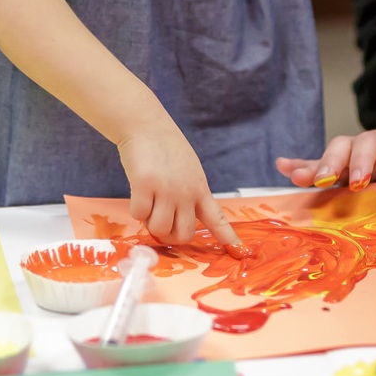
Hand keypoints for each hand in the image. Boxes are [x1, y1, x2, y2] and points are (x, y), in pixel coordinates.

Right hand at [117, 115, 245, 255]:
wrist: (147, 126)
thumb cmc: (167, 150)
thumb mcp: (190, 171)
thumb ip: (190, 195)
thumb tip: (179, 221)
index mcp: (200, 189)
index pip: (217, 218)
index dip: (227, 236)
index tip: (239, 250)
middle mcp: (186, 192)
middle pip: (182, 235)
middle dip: (169, 235)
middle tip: (160, 220)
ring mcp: (167, 189)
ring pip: (159, 230)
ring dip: (150, 222)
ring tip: (149, 201)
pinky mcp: (145, 185)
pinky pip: (139, 215)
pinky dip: (136, 209)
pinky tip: (139, 191)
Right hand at [276, 127, 375, 189]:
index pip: (374, 143)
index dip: (363, 159)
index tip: (359, 181)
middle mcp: (369, 147)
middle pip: (345, 146)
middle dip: (331, 162)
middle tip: (322, 182)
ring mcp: (355, 160)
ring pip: (329, 158)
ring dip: (311, 167)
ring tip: (293, 176)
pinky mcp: (347, 173)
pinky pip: (322, 170)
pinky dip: (302, 167)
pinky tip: (282, 168)